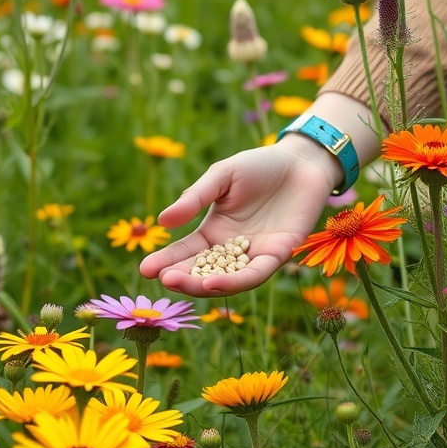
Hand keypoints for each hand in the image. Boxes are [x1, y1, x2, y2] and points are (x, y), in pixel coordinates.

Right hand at [139, 137, 340, 296]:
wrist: (301, 161)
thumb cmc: (260, 166)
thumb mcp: (221, 177)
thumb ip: (195, 198)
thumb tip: (162, 221)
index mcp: (214, 231)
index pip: (186, 252)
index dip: (166, 261)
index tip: (145, 269)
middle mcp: (232, 249)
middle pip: (203, 272)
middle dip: (181, 278)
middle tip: (161, 280)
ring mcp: (255, 255)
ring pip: (226, 280)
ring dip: (202, 285)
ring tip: (179, 283)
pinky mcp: (279, 255)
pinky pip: (254, 274)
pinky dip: (234, 281)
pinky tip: (215, 283)